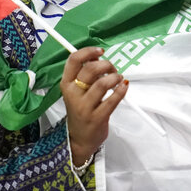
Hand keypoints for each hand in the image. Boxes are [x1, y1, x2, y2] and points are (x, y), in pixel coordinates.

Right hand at [60, 47, 127, 165]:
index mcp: (66, 84)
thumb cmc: (81, 110)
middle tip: (112, 69)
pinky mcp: (97, 118)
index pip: (74, 60)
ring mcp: (84, 107)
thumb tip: (98, 55)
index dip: (88, 52)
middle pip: (90, 69)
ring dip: (114, 77)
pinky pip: (112, 100)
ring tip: (118, 79)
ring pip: (102, 83)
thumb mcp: (77, 90)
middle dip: (106, 65)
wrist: (79, 138)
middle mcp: (73, 94)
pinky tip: (124, 87)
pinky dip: (121, 90)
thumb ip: (85, 73)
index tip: (100, 51)